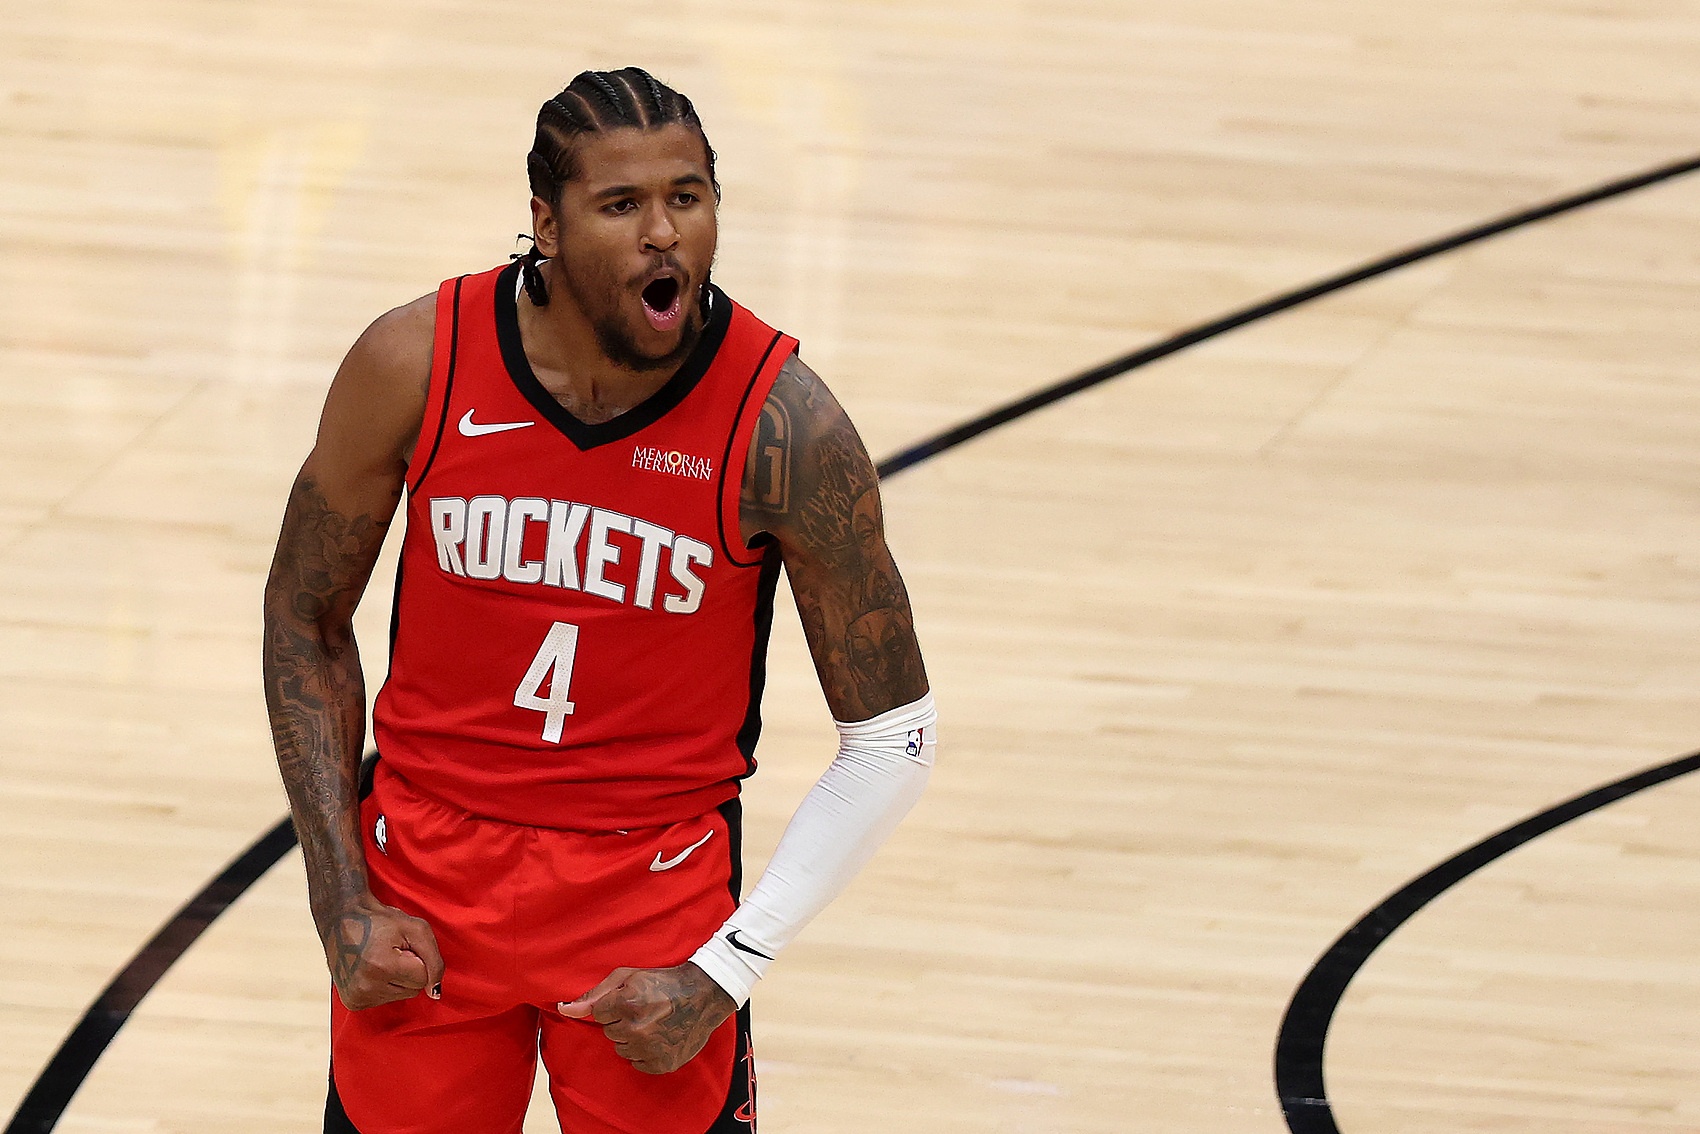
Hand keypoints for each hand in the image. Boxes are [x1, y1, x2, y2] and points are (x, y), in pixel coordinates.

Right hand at [322, 892, 444, 1009]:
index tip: (403, 947)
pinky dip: (384, 986)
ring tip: (381, 960)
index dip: (418, 959)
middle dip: (408, 971)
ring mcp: (357, 996)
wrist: (341, 920)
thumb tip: (435, 992)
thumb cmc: (381, 921)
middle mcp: (367, 986)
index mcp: (382, 966)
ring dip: (397, 979)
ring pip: (400, 996)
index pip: (423, 978)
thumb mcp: (416, 929)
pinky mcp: (353, 1002)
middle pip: (412, 990)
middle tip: (391, 952)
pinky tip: (372, 970)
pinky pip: (385, 1000)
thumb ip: (434, 960)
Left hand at [558, 963, 734, 1073]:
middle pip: (610, 1033)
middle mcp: (636, 1029)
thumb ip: (594, 994)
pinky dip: (646, 1052)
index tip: (630, 1000)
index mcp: (626, 1004)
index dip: (614, 1005)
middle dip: (622, 1021)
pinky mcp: (662, 1064)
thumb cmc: (663, 982)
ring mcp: (650, 1049)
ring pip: (622, 1049)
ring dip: (632, 1038)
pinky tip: (660, 1037)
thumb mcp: (627, 977)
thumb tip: (565, 1010)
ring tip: (653, 1023)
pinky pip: (638, 1063)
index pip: (599, 1014)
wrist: (703, 994)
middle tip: (644, 1010)